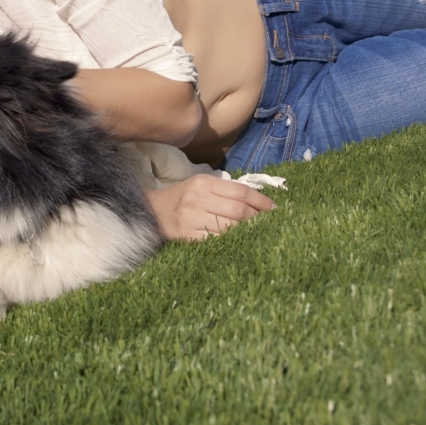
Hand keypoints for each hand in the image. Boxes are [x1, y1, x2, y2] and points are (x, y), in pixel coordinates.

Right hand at [145, 174, 275, 240]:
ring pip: (230, 227)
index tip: (274, 209)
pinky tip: (238, 241)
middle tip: (268, 223)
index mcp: (204, 183)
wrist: (151, 212)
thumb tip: (257, 203)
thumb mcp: (200, 186)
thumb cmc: (181, 198)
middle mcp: (198, 198)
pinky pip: (217, 240)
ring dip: (247, 231)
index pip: (241, 192)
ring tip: (256, 232)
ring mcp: (192, 218)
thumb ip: (225, 191)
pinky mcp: (188, 236)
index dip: (261, 201)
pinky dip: (231, 241)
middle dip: (258, 218)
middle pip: (239, 210)